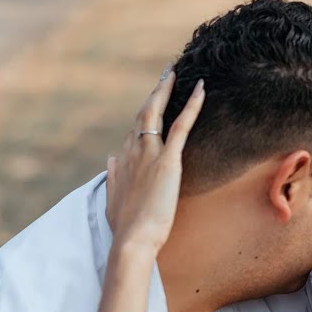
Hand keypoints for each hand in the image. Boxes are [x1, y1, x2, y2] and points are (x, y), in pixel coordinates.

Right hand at [104, 71, 205, 255]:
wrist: (132, 239)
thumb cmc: (125, 226)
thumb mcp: (112, 199)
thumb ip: (113, 177)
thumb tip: (110, 159)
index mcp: (123, 161)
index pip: (134, 130)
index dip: (143, 114)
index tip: (152, 101)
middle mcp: (133, 151)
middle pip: (143, 114)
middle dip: (154, 93)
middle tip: (165, 74)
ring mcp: (149, 153)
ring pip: (156, 112)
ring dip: (165, 90)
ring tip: (175, 72)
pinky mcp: (168, 161)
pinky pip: (181, 126)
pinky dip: (191, 105)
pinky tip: (200, 90)